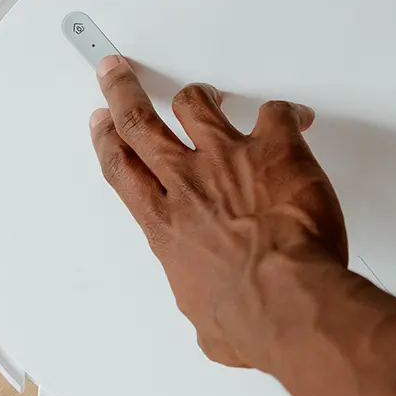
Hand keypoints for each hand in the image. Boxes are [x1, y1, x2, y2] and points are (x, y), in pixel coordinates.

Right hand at [90, 55, 346, 370]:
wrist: (285, 302)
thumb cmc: (249, 318)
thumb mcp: (209, 323)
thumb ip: (203, 302)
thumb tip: (215, 316)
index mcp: (164, 224)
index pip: (121, 170)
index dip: (106, 141)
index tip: (101, 123)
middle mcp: (186, 183)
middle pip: (139, 123)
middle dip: (123, 92)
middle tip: (115, 72)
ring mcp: (227, 159)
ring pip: (195, 105)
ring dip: (195, 94)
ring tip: (203, 93)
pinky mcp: (273, 150)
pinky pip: (273, 113)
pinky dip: (283, 112)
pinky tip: (294, 118)